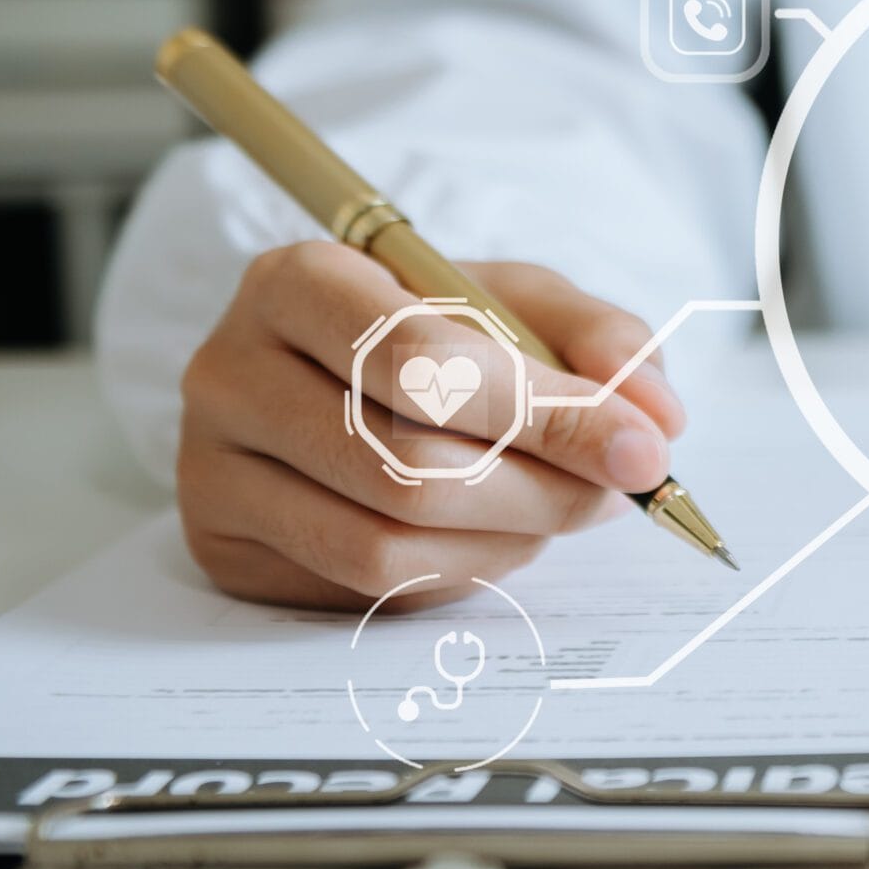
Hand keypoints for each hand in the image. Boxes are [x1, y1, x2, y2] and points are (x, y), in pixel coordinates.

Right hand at [176, 244, 686, 609]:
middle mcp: (232, 370)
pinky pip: (361, 588)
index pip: (422, 361)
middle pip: (406, 463)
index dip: (546, 415)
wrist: (334, 376)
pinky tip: (494, 537)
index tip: (643, 450)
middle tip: (615, 492)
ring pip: (384, 541)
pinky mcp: (219, 542)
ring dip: (506, 539)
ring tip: (555, 510)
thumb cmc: (436, 332)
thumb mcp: (520, 303)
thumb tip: (658, 418)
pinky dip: (457, 573)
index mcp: (297, 281)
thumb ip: (601, 342)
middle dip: (541, 489)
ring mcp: (211, 464)